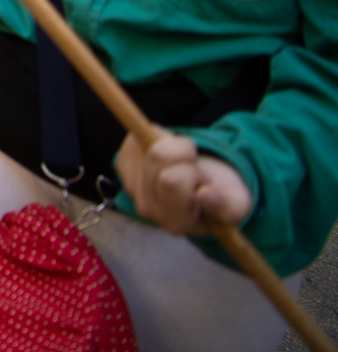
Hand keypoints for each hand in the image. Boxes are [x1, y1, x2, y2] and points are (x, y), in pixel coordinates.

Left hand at [116, 132, 252, 234]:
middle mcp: (147, 208)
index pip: (171, 181)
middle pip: (158, 155)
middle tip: (194, 170)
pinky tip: (168, 157)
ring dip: (171, 145)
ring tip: (182, 164)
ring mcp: (131, 187)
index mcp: (176, 221)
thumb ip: (225, 206)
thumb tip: (205, 196)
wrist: (204, 188)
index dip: (193, 172)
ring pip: (145, 142)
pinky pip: (134, 137)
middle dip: (184, 154)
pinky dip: (156, 139)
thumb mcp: (236, 205)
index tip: (203, 182)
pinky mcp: (123, 166)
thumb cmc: (221, 196)